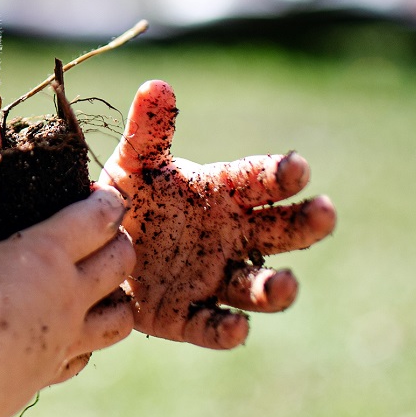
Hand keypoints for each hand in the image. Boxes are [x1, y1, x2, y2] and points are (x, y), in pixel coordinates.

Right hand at [0, 189, 134, 412]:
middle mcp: (66, 295)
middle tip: (104, 238)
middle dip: (120, 244)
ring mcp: (63, 340)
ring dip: (117, 300)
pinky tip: (66, 340)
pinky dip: (84, 346)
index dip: (107, 202)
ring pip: (120, 319)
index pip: (98, 217)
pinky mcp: (47, 376)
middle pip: (121, 263)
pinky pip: (84, 359)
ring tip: (101, 292)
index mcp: (44, 252)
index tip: (103, 196)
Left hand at [99, 81, 335, 349]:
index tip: (297, 168)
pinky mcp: (188, 317)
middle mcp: (229, 238)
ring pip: (257, 286)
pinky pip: (214, 326)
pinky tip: (236, 329)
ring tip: (285, 284)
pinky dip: (227, 329)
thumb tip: (157, 86)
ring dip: (276, 287)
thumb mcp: (133, 164)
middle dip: (305, 224)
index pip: (259, 181)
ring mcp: (214, 279)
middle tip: (325, 213)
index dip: (280, 174)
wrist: (91, 252)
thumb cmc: (127, 199)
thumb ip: (148, 131)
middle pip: (280, 232)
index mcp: (222, 195)